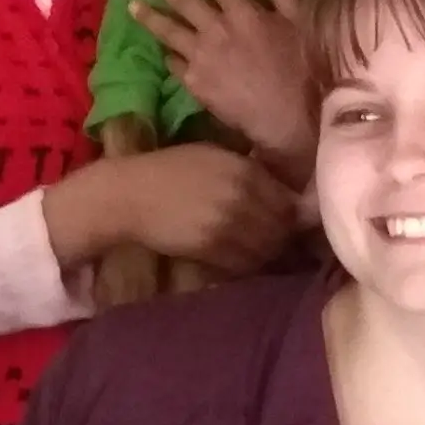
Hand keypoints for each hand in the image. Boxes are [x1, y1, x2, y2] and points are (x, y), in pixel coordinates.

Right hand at [47, 143, 295, 274]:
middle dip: (285, 238)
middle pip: (282, 228)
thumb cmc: (170, 170)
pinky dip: (249, 266)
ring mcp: (227, 224)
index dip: (295, 216)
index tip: (294, 223)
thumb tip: (286, 195)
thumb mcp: (215, 158)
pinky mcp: (211, 248)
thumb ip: (251, 173)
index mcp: (246, 171)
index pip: (289, 202)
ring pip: (267, 249)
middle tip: (282, 244)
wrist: (129, 194)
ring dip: (269, 255)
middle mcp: (242, 196)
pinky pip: (245, 264)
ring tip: (264, 255)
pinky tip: (242, 261)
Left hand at [131, 0, 318, 168]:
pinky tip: (162, 51)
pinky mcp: (196, 83)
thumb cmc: (303, 67)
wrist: (290, 117)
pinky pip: (175, 64)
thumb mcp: (302, 18)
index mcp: (244, 12)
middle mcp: (216, 30)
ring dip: (150, 16)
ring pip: (169, 32)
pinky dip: (169, 56)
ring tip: (132, 5)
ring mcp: (202, 57)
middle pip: (182, 0)